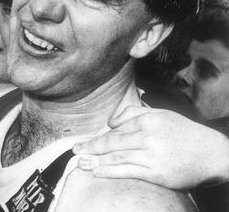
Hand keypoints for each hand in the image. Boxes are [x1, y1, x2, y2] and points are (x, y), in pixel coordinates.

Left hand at [73, 106, 228, 188]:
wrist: (212, 153)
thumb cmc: (183, 133)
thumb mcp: (160, 115)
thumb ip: (133, 114)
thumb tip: (110, 122)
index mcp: (148, 120)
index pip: (116, 130)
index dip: (99, 138)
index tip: (84, 142)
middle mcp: (148, 136)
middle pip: (112, 143)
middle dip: (91, 147)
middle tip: (75, 151)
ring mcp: (152, 155)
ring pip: (117, 157)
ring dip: (96, 161)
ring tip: (80, 162)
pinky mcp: (157, 172)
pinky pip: (128, 171)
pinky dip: (111, 172)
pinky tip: (98, 172)